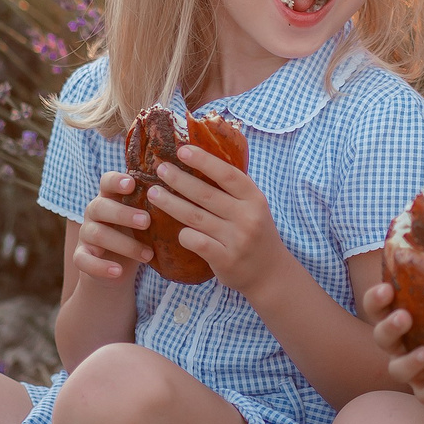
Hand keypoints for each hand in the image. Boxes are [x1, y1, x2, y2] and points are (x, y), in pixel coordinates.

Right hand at [72, 174, 152, 283]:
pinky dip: (101, 266)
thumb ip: (156, 206)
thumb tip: (185, 193)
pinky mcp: (81, 256)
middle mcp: (94, 212)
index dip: (116, 181)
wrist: (118, 265)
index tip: (132, 184)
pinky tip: (118, 271)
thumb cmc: (137, 233)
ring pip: (97, 234)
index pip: (107, 182)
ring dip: (124, 244)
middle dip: (123, 214)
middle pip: (100, 206)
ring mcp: (86, 234)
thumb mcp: (145, 219)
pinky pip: (84, 260)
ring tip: (148, 255)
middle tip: (146, 221)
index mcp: (110, 197)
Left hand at [148, 145, 294, 297]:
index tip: (183, 150)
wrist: (270, 274)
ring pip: (195, 217)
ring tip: (153, 193)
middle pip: (205, 194)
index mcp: (254, 199)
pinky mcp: (225, 259)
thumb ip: (233, 191)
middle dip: (179, 179)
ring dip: (170, 203)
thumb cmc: (255, 234)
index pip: (227, 174)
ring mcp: (236, 239)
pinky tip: (176, 230)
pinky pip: (196, 241)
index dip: (204, 161)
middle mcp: (247, 217)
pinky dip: (183, 234)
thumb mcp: (254, 208)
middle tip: (160, 169)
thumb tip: (200, 162)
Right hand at [358, 280, 423, 403]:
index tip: (387, 288)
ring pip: (396, 369)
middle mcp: (399, 340)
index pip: (376, 304)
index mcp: (399, 311)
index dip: (376, 298)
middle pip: (380, 337)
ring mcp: (411, 365)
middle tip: (404, 316)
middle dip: (388, 327)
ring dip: (407, 361)